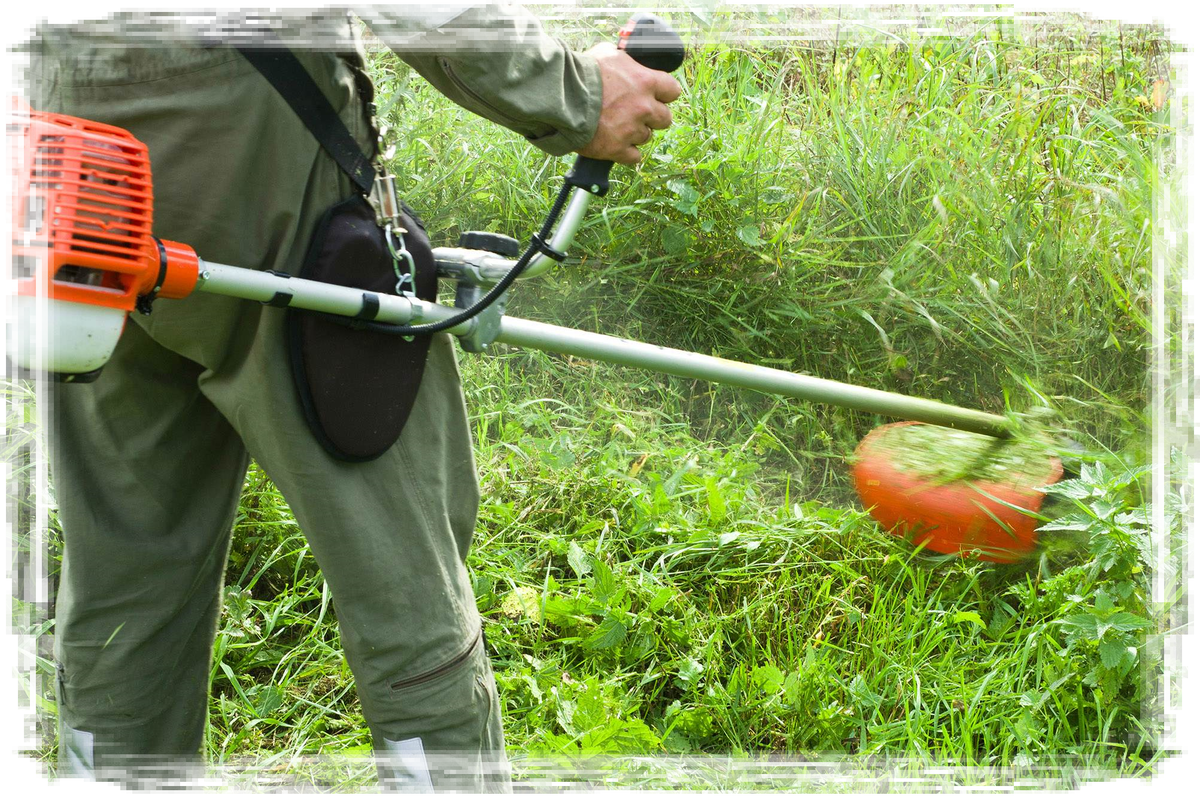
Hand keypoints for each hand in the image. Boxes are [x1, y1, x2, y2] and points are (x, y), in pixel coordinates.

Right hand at [577, 42, 681, 164]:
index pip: (673, 91)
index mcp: (646, 81)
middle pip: (665, 119)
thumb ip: (625, 61)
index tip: (655, 96)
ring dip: (635, 133)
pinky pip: (634, 157)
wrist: (561, 97)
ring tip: (617, 126)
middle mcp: (644, 107)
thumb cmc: (581, 72)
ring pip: (646, 137)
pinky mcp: (617, 149)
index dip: (663, 94)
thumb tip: (627, 61)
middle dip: (652, 116)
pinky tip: (616, 144)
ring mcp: (632, 130)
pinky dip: (626, 153)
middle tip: (636, 113)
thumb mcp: (607, 54)